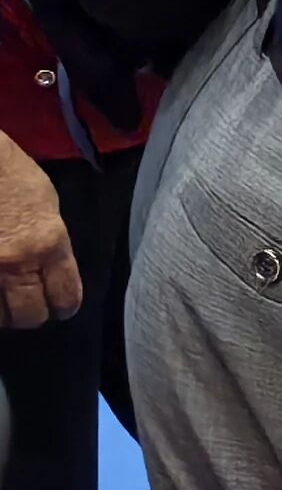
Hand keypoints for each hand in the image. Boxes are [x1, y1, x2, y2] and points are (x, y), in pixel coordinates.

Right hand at [0, 136, 80, 330]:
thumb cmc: (10, 173)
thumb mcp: (47, 206)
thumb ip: (51, 243)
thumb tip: (50, 271)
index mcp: (49, 244)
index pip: (66, 295)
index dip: (64, 306)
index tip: (60, 306)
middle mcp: (16, 263)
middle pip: (30, 316)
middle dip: (31, 315)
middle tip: (27, 305)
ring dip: (1, 311)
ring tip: (3, 299)